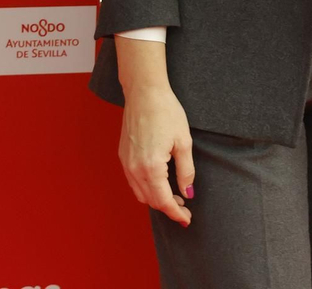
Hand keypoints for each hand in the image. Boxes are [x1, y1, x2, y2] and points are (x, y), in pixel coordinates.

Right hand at [119, 83, 195, 225]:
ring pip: (140, 193)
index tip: (187, 219)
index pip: (163, 200)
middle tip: (185, 208)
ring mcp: (126, 163)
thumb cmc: (166, 112)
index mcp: (150, 167)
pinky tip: (159, 183)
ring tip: (175, 197)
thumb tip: (188, 193)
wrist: (144, 92)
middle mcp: (134, 168)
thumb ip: (186, 170)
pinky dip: (146, 188)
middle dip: (168, 207)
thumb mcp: (183, 142)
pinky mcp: (123, 156)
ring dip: (156, 199)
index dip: (176, 213)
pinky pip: (133, 181)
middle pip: (150, 200)